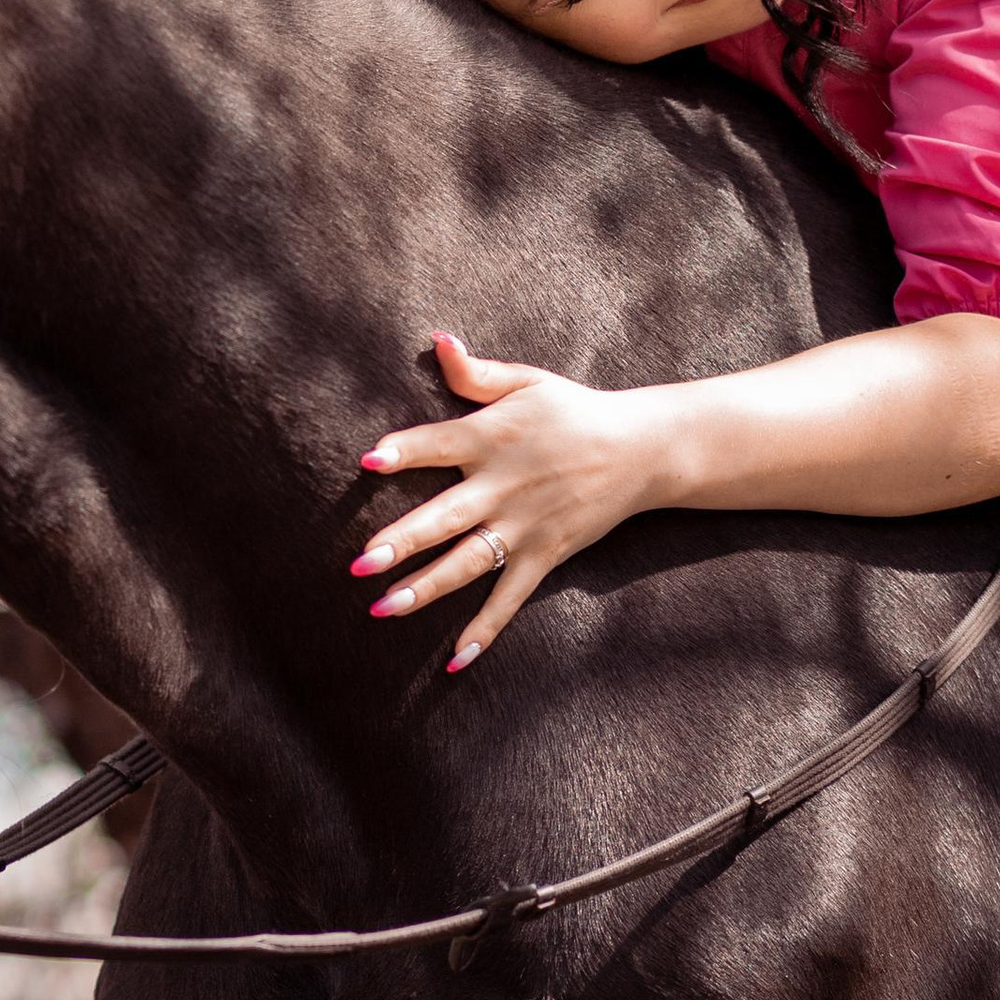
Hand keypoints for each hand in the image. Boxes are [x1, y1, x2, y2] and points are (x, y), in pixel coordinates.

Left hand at [348, 333, 656, 672]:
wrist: (639, 450)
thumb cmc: (571, 410)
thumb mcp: (525, 381)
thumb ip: (475, 372)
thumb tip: (437, 340)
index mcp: (491, 437)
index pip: (437, 444)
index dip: (404, 451)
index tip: (368, 462)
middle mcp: (502, 486)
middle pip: (445, 516)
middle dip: (402, 540)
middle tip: (360, 562)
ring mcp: (524, 526)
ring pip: (468, 563)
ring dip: (426, 588)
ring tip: (383, 608)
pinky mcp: (545, 555)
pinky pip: (510, 597)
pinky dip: (485, 628)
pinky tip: (455, 659)